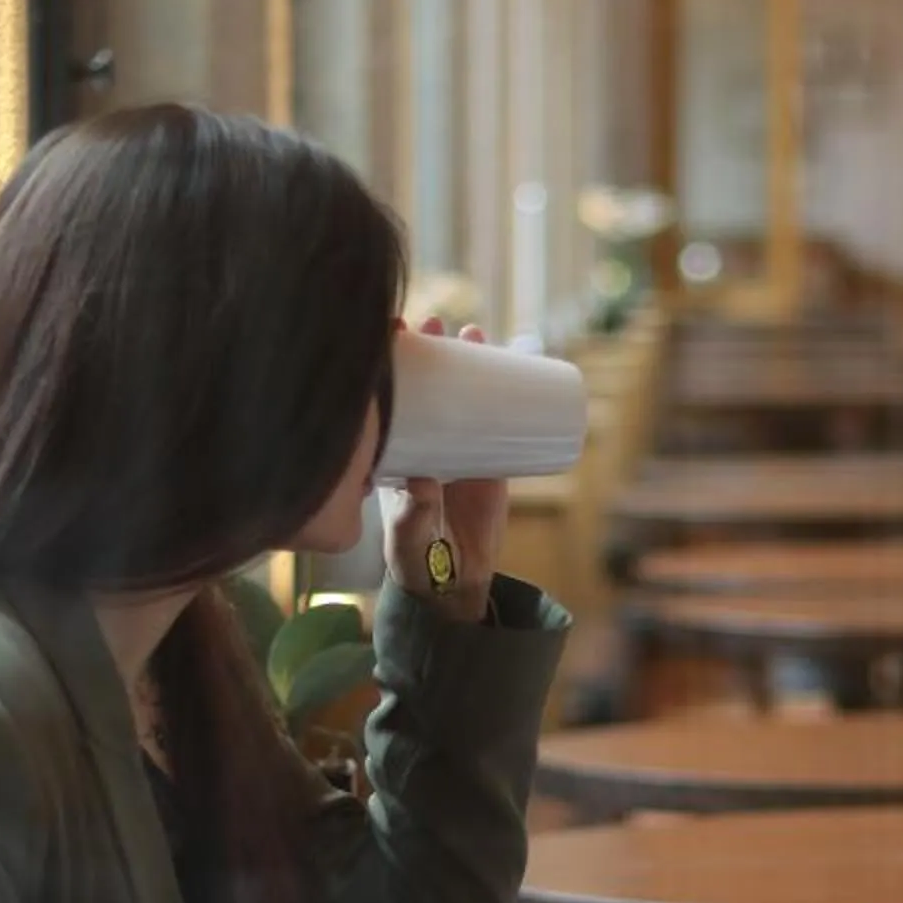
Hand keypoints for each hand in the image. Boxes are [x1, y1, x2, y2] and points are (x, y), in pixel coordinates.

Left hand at [379, 318, 509, 618]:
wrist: (452, 578)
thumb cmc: (414, 554)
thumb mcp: (407, 532)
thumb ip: (413, 511)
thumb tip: (424, 481)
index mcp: (392, 449)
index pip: (388, 396)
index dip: (388, 365)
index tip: (390, 338)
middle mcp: (424, 439)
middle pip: (427, 382)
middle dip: (430, 348)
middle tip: (433, 324)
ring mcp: (458, 445)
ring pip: (464, 393)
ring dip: (468, 359)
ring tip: (472, 334)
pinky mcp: (491, 459)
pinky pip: (500, 417)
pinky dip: (507, 391)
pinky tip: (514, 361)